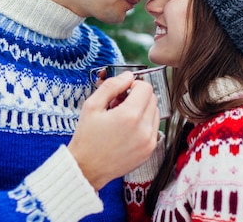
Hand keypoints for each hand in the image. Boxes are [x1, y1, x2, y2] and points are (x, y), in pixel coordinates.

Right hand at [68, 72, 159, 190]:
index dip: (134, 84)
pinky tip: (127, 129)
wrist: (86, 168)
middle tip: (120, 103)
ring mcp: (149, 142)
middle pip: (153, 99)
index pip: (146, 87)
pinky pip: (154, 128)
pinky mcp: (150, 151)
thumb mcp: (92, 105)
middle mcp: (144, 129)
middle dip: (138, 96)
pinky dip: (144, 124)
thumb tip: (128, 75)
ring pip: (155, 113)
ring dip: (142, 110)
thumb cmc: (86, 137)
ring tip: (122, 117)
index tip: (123, 91)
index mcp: (129, 115)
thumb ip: (111, 86)